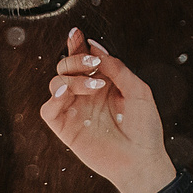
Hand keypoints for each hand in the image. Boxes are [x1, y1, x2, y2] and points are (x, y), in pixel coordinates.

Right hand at [38, 28, 174, 192]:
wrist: (142, 160)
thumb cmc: (144, 127)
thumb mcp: (138, 90)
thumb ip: (117, 68)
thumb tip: (95, 46)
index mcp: (102, 82)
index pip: (83, 58)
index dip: (76, 44)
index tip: (76, 33)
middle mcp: (85, 94)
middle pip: (66, 66)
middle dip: (76, 58)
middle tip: (93, 62)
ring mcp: (74, 110)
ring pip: (56, 83)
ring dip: (72, 78)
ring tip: (95, 86)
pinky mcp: (65, 128)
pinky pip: (48, 109)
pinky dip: (53, 98)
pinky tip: (67, 92)